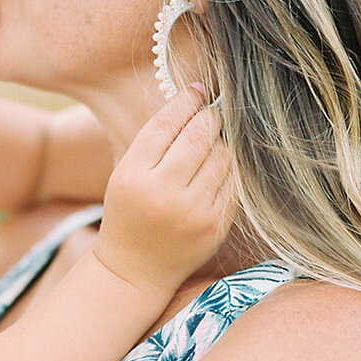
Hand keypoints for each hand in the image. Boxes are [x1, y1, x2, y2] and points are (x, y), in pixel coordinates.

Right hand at [95, 87, 233, 296]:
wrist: (135, 270)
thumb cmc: (130, 213)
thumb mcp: (126, 175)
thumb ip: (154, 142)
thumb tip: (196, 99)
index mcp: (133, 176)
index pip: (166, 125)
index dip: (186, 102)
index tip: (197, 91)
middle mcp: (163, 194)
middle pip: (198, 136)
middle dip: (209, 118)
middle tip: (212, 113)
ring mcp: (193, 211)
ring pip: (222, 156)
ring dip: (222, 143)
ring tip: (213, 144)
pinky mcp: (215, 226)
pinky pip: (234, 183)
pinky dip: (230, 169)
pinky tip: (221, 167)